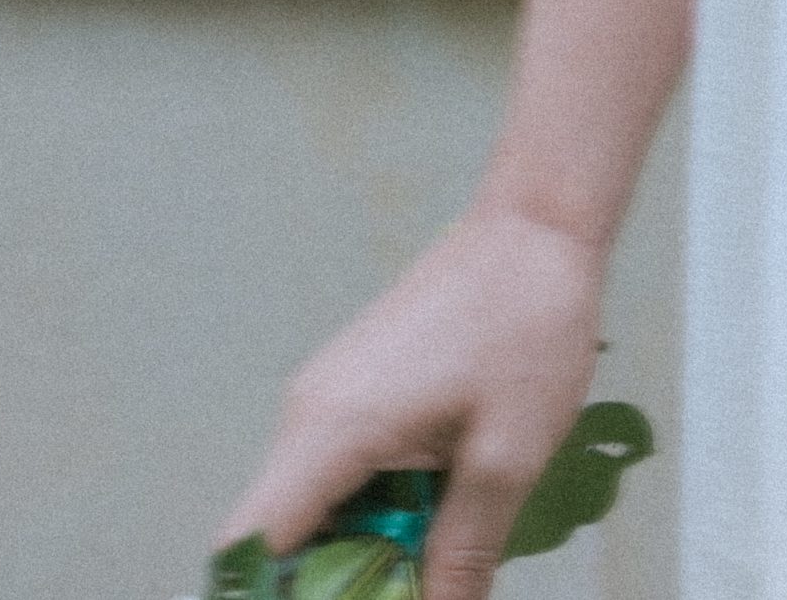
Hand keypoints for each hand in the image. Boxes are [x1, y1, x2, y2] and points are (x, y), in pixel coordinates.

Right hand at [213, 202, 610, 599]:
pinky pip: (338, 481)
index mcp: (329, 432)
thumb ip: (459, 557)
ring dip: (353, 558)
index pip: (247, 546)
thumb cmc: (524, 330)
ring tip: (421, 575)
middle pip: (278, 540)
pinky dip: (369, 521)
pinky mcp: (358, 394)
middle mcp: (308, 418)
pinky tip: (428, 535)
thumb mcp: (505, 460)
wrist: (538, 225)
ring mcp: (330, 401)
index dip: (265, 596)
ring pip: (311, 514)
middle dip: (326, 587)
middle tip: (405, 592)